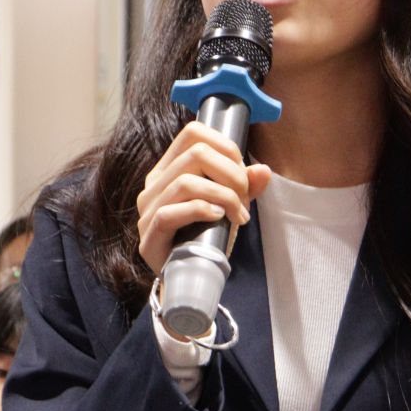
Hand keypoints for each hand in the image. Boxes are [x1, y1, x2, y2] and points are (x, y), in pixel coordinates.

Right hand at [136, 121, 271, 273]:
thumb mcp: (228, 205)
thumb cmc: (205, 236)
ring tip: (239, 216)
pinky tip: (218, 218)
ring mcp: (147, 210)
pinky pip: (170, 213)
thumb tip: (263, 170)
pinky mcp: (149, 236)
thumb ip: (244, 186)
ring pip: (185, 183)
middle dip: (232, 175)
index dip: (226, 147)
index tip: (243, 173)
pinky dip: (200, 211)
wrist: (188, 277)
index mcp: (168, 169)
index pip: (193, 133)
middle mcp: (154, 184)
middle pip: (196, 154)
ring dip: (223, 196)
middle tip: (244, 200)